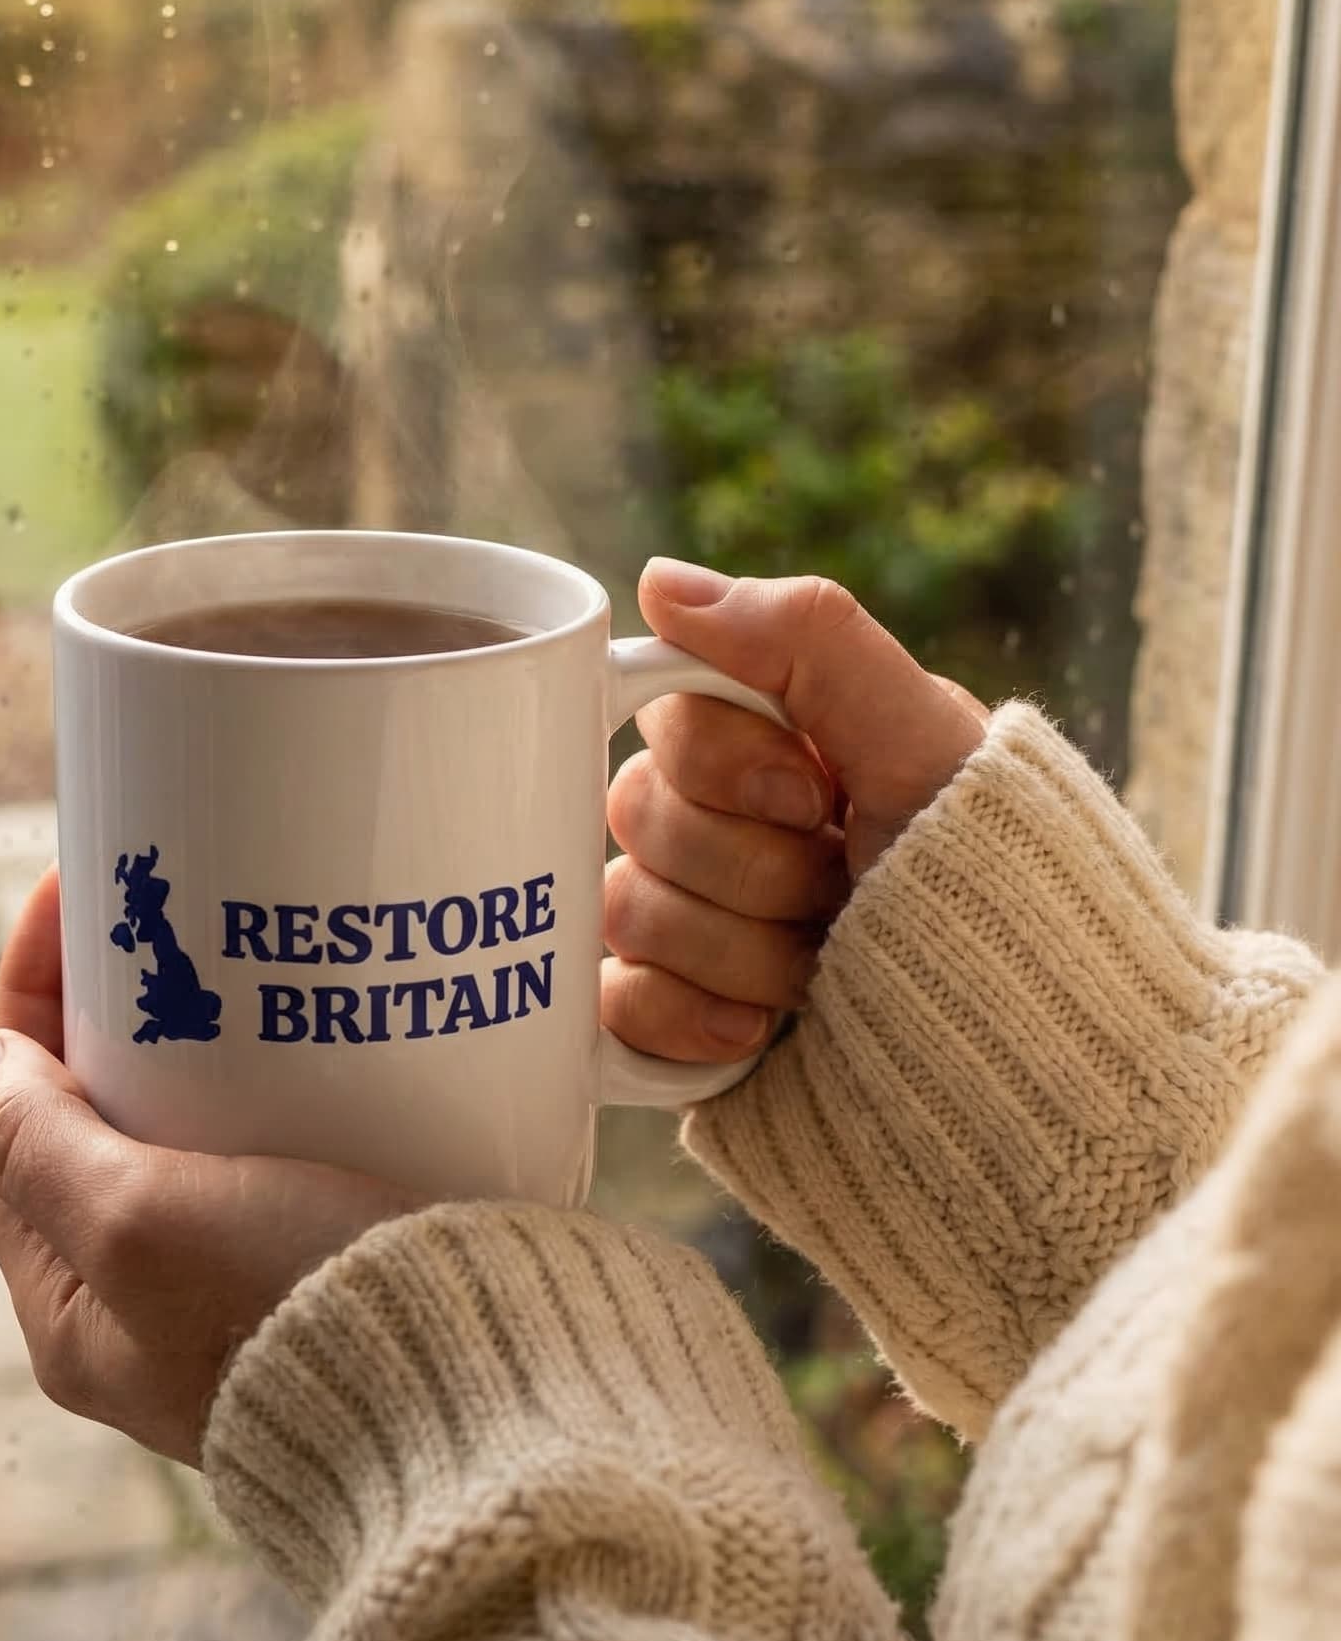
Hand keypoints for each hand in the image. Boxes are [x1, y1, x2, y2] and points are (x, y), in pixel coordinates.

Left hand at [0, 868, 421, 1464]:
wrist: (469, 1391)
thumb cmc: (288, 1310)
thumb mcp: (134, 1221)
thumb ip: (37, 1145)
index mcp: (75, 1312)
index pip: (7, 1129)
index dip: (26, 1002)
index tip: (72, 896)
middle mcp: (145, 1308)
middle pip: (91, 1124)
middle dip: (110, 1013)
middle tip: (156, 910)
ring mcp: (235, 1286)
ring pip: (184, 1133)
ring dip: (192, 1043)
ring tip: (231, 948)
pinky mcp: (322, 1261)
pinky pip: (269, 1151)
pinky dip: (271, 1082)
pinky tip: (306, 1026)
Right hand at [603, 563, 988, 1064]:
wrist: (1029, 1059)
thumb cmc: (1003, 888)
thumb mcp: (928, 741)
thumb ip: (805, 638)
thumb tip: (659, 581)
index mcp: (777, 747)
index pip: (668, 718)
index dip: (732, 766)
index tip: (820, 800)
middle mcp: (724, 826)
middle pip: (636, 812)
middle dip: (754, 868)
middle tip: (838, 891)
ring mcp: (693, 926)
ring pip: (625, 909)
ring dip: (742, 951)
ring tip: (823, 972)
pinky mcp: (675, 1018)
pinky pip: (611, 1004)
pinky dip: (688, 1021)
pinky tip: (762, 1029)